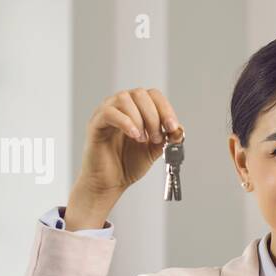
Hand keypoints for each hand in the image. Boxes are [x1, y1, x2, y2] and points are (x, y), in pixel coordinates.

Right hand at [69, 88, 182, 225]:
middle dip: (154, 116)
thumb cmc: (128, 164)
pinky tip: (134, 136)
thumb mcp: (154, 150)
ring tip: (143, 139)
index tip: (172, 127)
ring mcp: (106, 112)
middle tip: (157, 138)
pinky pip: (109, 112)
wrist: (110, 182)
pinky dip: (125, 122)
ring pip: (124, 99)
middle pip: (140, 94)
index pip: (153, 95)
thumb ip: (168, 138)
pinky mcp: (95, 124)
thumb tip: (179, 129)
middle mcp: (120, 106)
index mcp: (136, 109)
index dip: (166, 109)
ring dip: (139, 119)